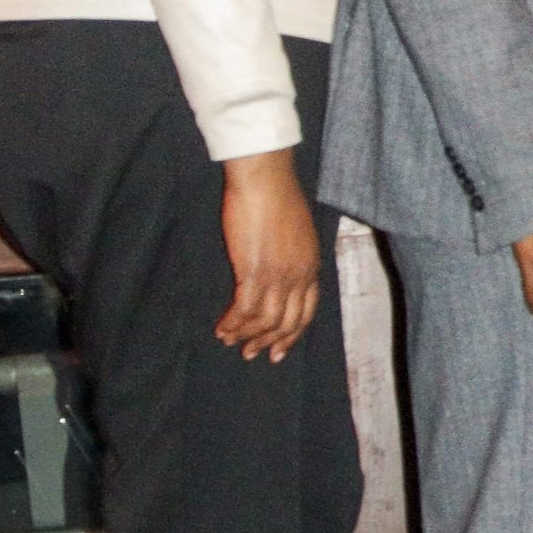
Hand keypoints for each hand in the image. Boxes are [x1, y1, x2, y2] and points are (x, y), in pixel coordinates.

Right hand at [216, 149, 321, 361]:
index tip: (279, 350)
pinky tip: (221, 328)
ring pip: (265, 320)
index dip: (292, 334)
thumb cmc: (277, 198)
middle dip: (268, 342)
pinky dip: (232, 323)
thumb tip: (279, 269)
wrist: (265, 179)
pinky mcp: (254, 270)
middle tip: (250, 353)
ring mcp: (278, 274)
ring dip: (246, 335)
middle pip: (287, 322)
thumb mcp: (297, 232)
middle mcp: (299, 275)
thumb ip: (293, 255)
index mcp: (311, 265)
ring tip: (229, 340)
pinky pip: (244, 309)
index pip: (307, 311)